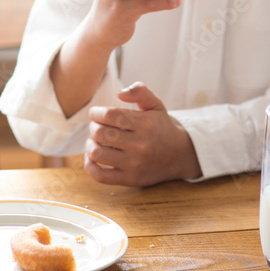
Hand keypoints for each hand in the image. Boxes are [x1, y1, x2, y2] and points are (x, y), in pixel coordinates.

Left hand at [83, 82, 201, 185]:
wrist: (179, 155)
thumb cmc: (161, 127)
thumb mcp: (155, 105)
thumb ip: (139, 91)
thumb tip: (119, 93)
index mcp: (145, 124)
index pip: (109, 115)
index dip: (96, 112)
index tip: (96, 113)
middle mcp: (140, 145)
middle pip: (101, 133)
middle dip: (93, 127)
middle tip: (97, 126)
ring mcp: (135, 164)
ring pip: (97, 154)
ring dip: (90, 145)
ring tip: (95, 140)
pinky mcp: (130, 179)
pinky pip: (101, 176)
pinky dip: (90, 167)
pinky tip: (92, 158)